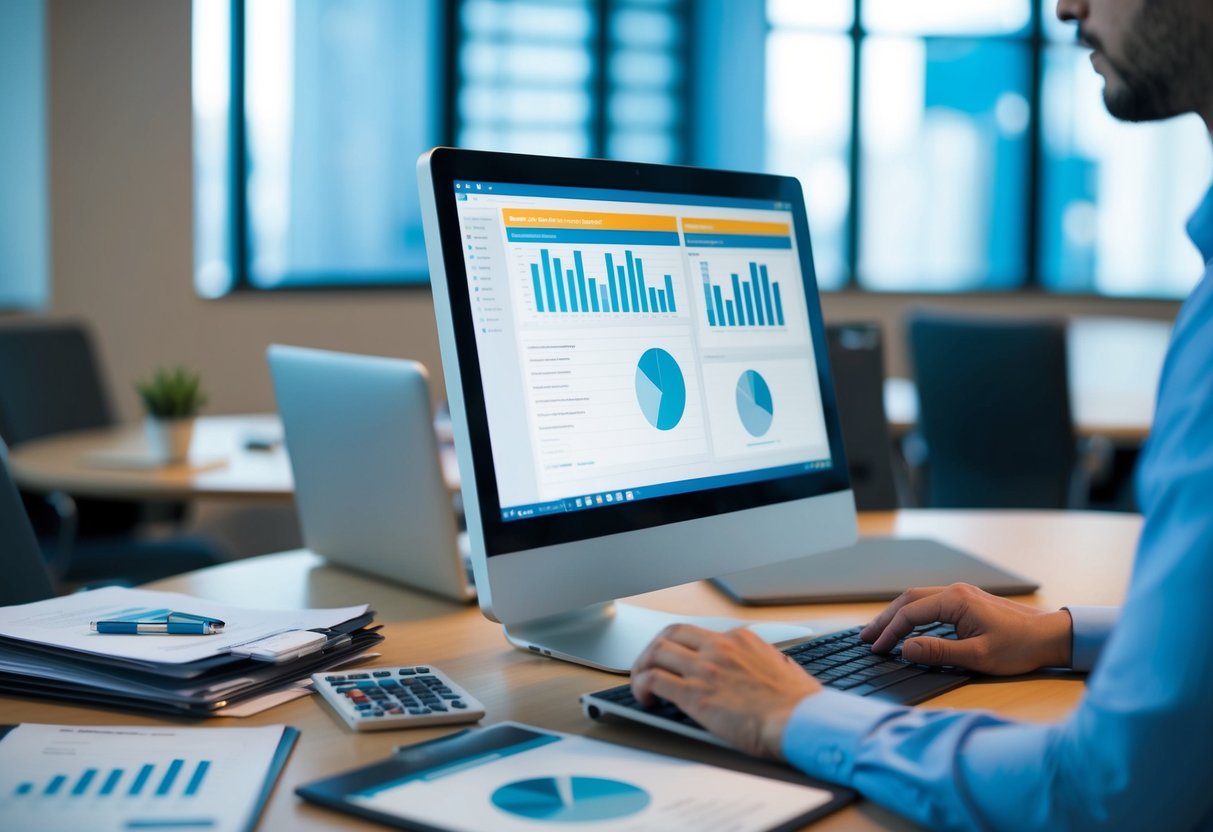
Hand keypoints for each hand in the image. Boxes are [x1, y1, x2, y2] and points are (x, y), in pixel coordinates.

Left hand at [631, 624, 821, 758]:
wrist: (801, 722)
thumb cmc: (799, 705)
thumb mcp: (784, 669)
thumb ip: (767, 664)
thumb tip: (769, 669)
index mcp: (742, 639)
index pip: (700, 633)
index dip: (683, 647)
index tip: (678, 661)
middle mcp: (720, 647)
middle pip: (671, 633)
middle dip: (655, 648)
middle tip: (650, 665)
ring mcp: (705, 668)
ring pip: (656, 651)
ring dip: (642, 666)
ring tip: (641, 683)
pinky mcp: (694, 694)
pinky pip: (653, 679)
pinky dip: (640, 686)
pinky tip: (645, 698)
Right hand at [861, 583, 1072, 674]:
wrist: (1051, 635)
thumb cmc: (1019, 648)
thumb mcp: (977, 656)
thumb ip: (938, 652)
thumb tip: (905, 649)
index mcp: (955, 600)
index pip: (910, 613)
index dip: (890, 632)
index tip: (876, 649)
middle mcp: (954, 591)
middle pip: (908, 600)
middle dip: (884, 619)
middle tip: (865, 637)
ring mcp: (961, 595)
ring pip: (917, 600)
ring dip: (896, 615)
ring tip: (878, 632)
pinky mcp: (967, 602)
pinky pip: (930, 604)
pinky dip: (912, 615)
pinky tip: (906, 627)